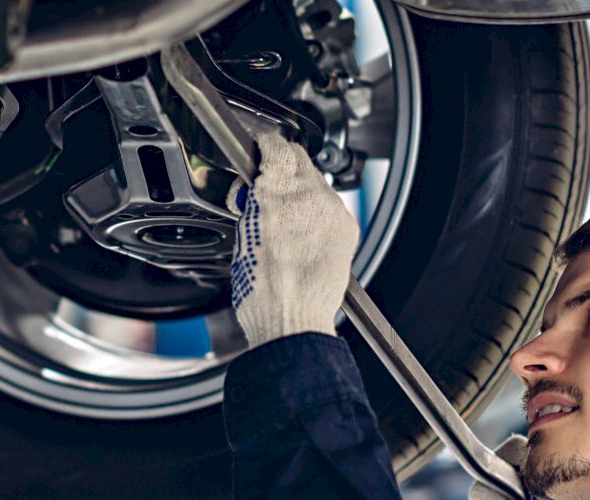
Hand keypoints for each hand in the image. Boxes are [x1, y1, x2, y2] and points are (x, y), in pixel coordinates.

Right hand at [228, 132, 358, 346]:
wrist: (293, 320)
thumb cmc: (263, 290)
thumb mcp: (242, 234)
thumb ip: (253, 202)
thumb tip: (255, 189)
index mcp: (277, 193)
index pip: (276, 145)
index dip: (264, 145)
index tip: (259, 149)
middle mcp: (310, 196)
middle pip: (299, 159)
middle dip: (281, 167)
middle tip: (264, 188)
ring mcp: (333, 211)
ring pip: (316, 182)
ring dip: (299, 190)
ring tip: (282, 218)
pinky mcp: (347, 227)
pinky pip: (330, 205)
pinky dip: (316, 211)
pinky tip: (302, 232)